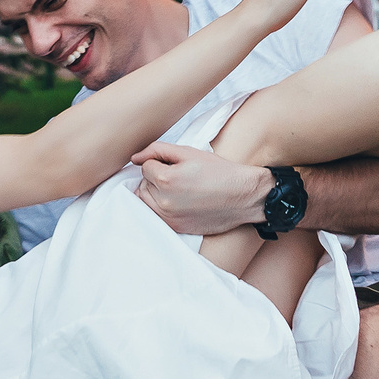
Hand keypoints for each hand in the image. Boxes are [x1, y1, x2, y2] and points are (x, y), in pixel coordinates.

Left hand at [131, 141, 272, 233]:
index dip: (159, 162)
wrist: (243, 196)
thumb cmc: (219, 172)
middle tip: (177, 176)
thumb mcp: (189, 152)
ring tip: (176, 188)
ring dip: (154, 193)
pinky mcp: (175, 228)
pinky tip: (178, 201)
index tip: (176, 165)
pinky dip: (160, 207)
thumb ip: (158, 150)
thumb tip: (135, 157)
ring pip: (144, 201)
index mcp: (166, 179)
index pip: (145, 167)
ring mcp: (169, 218)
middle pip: (142, 184)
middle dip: (154, 178)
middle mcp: (164, 201)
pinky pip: (154, 215)